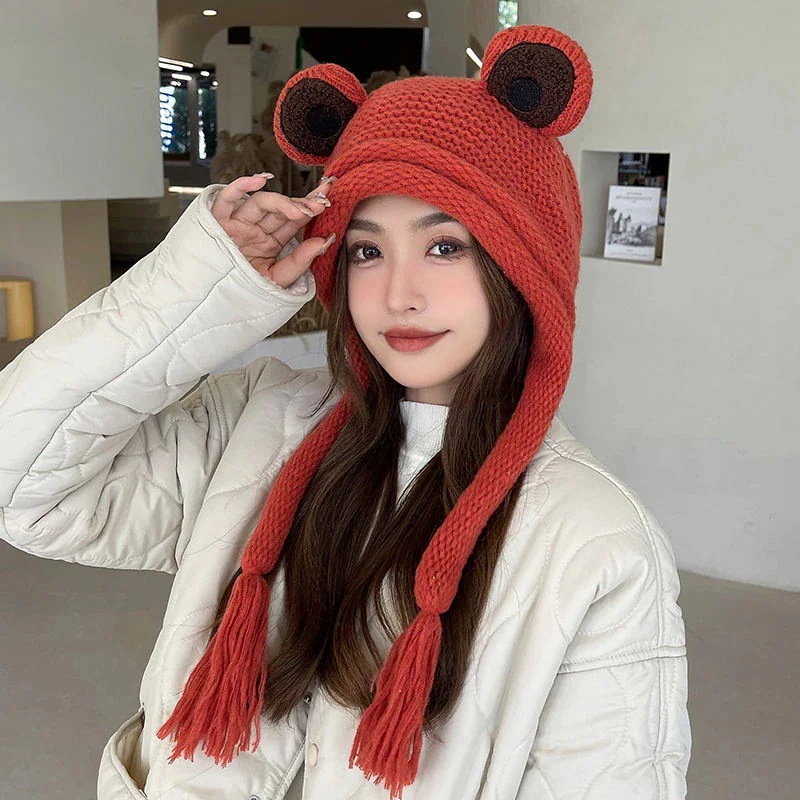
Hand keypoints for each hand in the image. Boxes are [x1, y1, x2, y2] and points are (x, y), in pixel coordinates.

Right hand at [210, 173, 336, 288]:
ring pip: (259, 203)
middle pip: (280, 209)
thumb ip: (300, 261)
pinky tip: (259, 181)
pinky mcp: (218, 223)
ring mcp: (238, 224)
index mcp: (270, 241)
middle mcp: (255, 229)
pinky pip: (226, 200)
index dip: (310, 209)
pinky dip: (239, 187)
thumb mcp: (278, 279)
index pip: (294, 220)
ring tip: (301, 208)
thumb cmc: (244, 292)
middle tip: (321, 203)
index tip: (328, 201)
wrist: (214, 304)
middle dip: (301, 203)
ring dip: (281, 202)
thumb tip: (325, 241)